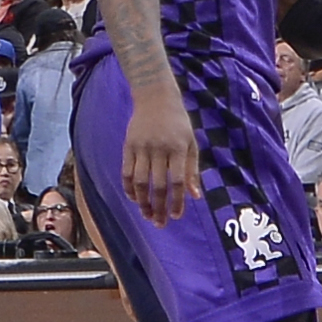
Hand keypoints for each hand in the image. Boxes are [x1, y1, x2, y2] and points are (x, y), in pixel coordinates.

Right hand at [121, 77, 198, 215]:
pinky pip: (126, 172)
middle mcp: (159, 149)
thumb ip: (192, 170)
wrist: (155, 97)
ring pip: (140, 182)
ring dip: (142, 202)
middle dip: (158, 208)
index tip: (176, 216)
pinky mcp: (128, 146)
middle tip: (160, 224)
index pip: (177, 181)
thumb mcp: (191, 143)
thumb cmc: (178, 123)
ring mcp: (141, 147)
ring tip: (147, 216)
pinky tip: (134, 199)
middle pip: (157, 185)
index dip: (177, 201)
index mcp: (178, 148)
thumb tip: (195, 196)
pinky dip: (129, 188)